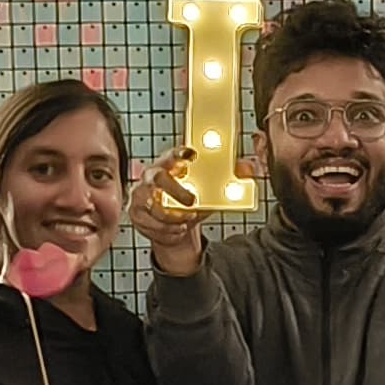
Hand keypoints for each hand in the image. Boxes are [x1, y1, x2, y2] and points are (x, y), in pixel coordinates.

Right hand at [132, 153, 235, 277]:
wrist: (174, 225)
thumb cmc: (190, 201)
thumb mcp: (211, 190)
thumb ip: (230, 178)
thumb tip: (248, 168)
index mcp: (169, 165)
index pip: (172, 154)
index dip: (179, 153)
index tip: (191, 154)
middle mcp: (151, 176)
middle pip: (158, 178)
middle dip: (176, 191)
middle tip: (192, 202)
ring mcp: (140, 195)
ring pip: (154, 207)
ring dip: (173, 218)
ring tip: (186, 220)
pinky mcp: (136, 214)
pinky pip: (152, 225)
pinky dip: (168, 231)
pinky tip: (176, 229)